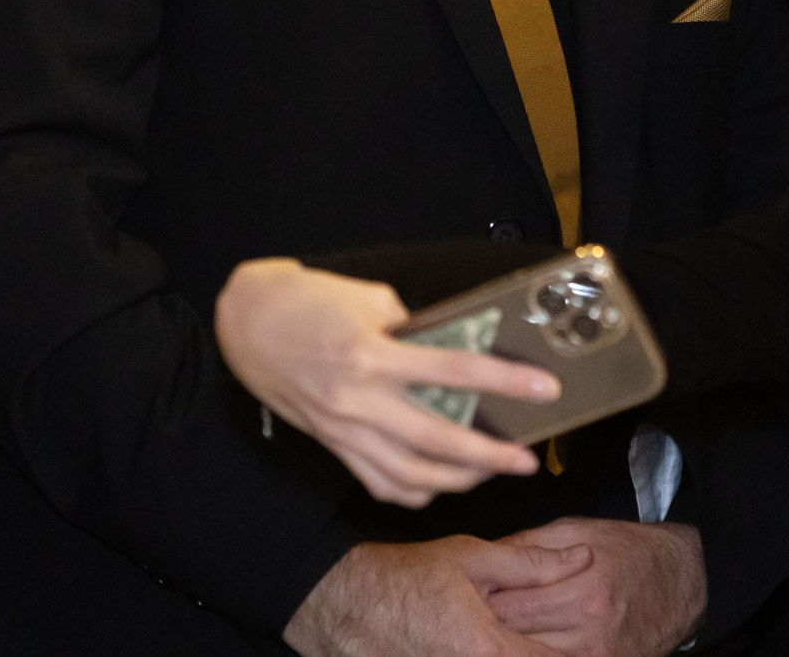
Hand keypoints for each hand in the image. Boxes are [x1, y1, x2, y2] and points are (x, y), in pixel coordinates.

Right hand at [215, 258, 553, 506]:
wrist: (245, 322)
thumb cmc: (306, 299)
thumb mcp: (366, 298)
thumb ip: (410, 325)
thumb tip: (449, 345)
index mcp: (370, 354)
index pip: (452, 372)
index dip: (504, 382)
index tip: (544, 389)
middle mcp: (358, 399)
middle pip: (437, 440)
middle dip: (489, 455)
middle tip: (526, 459)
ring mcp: (342, 429)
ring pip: (409, 474)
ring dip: (457, 480)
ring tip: (490, 473)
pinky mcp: (330, 444)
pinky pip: (378, 481)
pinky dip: (414, 489)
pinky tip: (439, 482)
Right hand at [285, 536, 589, 656]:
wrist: (342, 604)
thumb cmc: (402, 578)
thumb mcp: (471, 557)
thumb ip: (531, 564)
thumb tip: (579, 559)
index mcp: (489, 650)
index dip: (580, 652)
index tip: (595, 642)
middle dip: (547, 649)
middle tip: (559, 636)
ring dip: (518, 651)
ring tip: (518, 638)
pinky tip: (485, 644)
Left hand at [486, 519, 704, 656]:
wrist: (683, 580)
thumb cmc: (631, 550)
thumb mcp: (578, 528)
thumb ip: (529, 546)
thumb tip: (485, 558)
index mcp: (582, 588)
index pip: (508, 606)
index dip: (479, 600)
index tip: (466, 592)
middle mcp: (590, 628)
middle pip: (514, 638)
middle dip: (488, 625)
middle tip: (470, 613)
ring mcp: (598, 655)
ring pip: (529, 655)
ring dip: (509, 642)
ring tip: (496, 626)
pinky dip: (535, 651)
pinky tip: (527, 638)